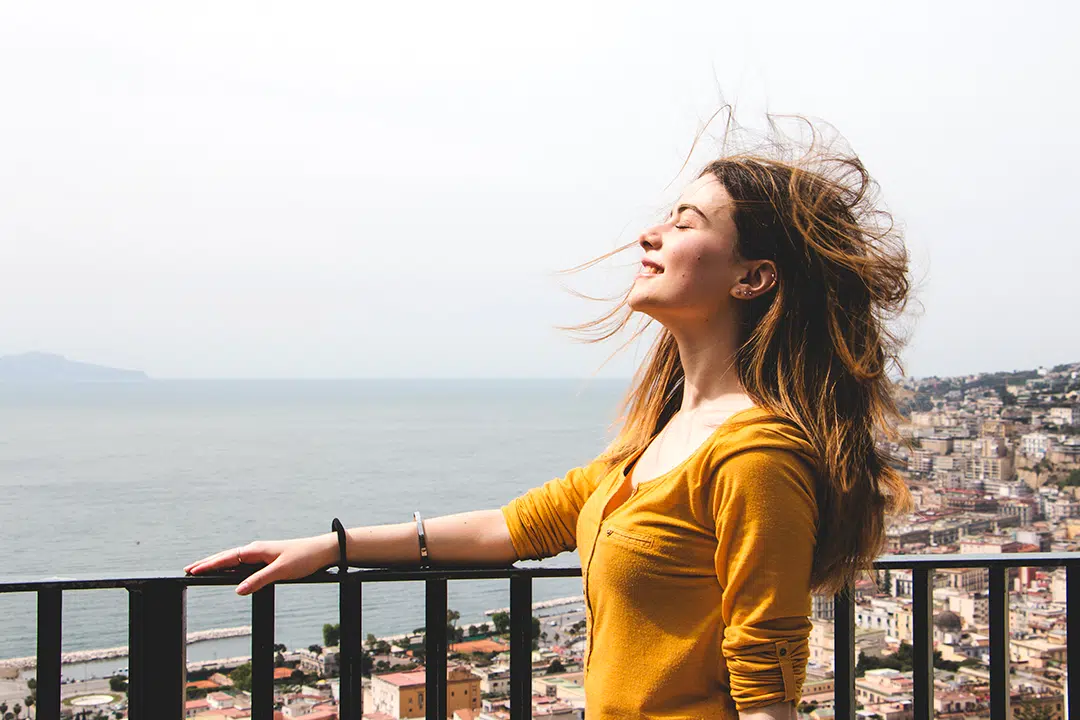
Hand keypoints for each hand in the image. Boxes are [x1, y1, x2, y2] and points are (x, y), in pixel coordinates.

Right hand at [184, 535, 337, 595]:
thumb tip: (238, 590)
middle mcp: (256, 550)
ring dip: (217, 564)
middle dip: (207, 563)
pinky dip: (230, 566)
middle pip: (226, 556)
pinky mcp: (268, 559)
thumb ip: (258, 580)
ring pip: (234, 559)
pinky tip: (227, 571)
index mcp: (256, 550)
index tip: (192, 569)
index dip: (209, 564)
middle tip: (188, 569)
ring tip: (201, 569)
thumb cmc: (304, 558)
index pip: (227, 557)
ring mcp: (261, 554)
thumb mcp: (281, 571)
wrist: (322, 551)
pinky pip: (243, 563)